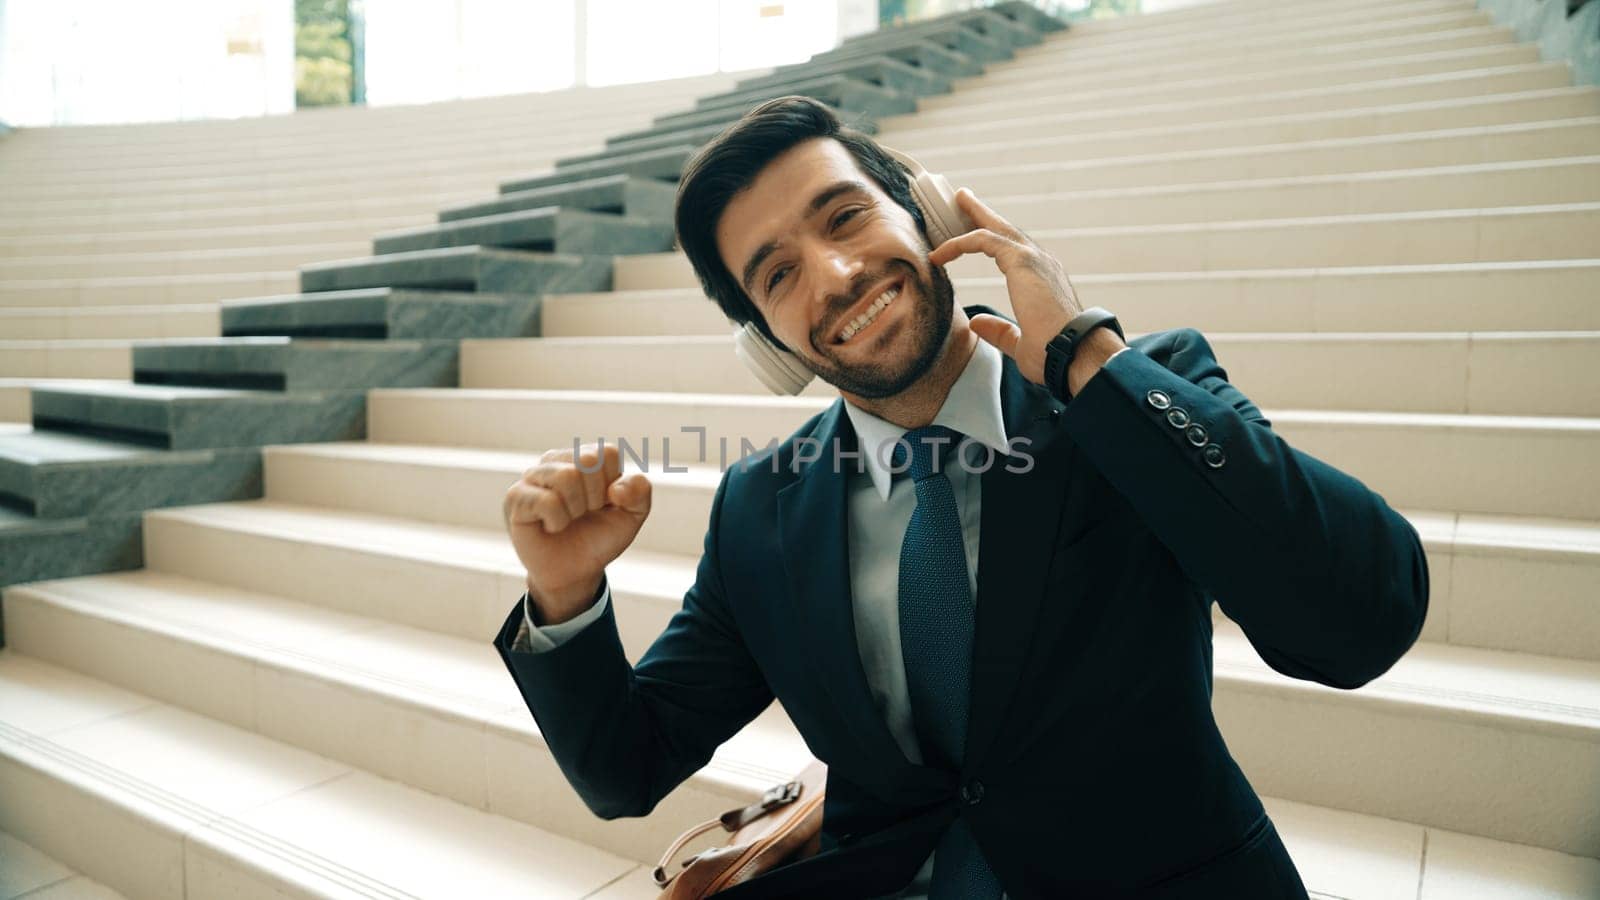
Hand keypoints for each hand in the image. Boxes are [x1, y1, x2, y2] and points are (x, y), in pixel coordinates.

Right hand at [503, 442, 651, 623]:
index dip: (612, 485)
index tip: (603, 503)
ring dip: (575, 510)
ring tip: (567, 520)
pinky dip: (557, 522)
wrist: (574, 572)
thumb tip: (616, 488)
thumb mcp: (632, 515)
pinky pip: (547, 501)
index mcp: (584, 457)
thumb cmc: (599, 537)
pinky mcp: (516, 497)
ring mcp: (533, 476)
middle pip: (587, 461)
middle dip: (594, 498)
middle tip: (583, 514)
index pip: (607, 453)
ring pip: (566, 477)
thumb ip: (640, 492)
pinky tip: (550, 527)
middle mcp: (556, 461)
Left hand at [928, 189, 1124, 388]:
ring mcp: (1034, 259)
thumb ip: (998, 331)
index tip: (970, 239)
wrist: (1074, 354)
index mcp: (1044, 281)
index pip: (1014, 253)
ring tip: (956, 201)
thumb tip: (976, 322)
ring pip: (996, 228)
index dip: (991, 242)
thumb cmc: (1053, 355)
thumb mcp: (1020, 343)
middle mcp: (1042, 263)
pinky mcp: (1022, 261)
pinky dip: (959, 243)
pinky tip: (939, 254)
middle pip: (1007, 231)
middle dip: (984, 214)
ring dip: (973, 214)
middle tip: (964, 200)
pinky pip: (983, 240)